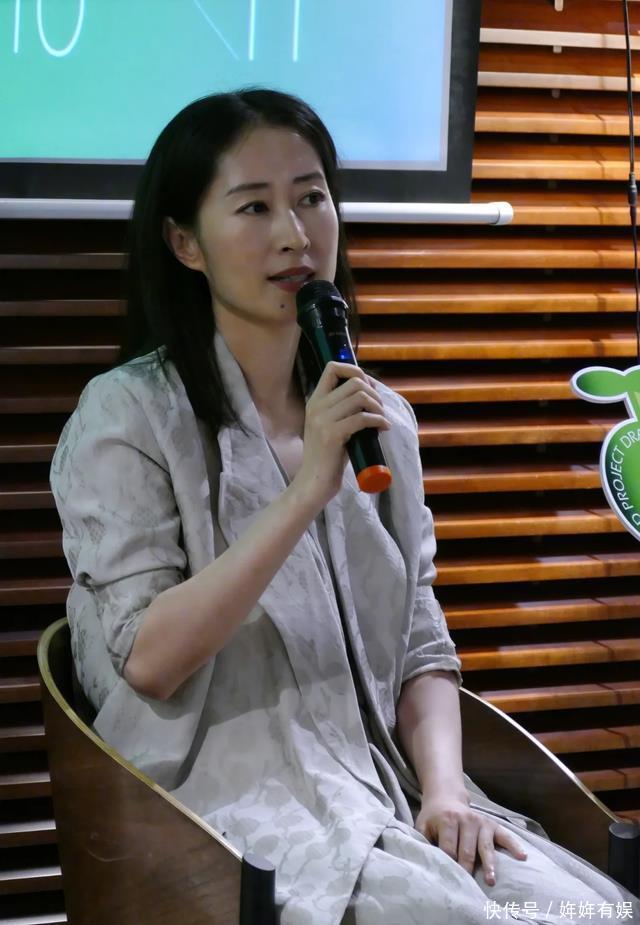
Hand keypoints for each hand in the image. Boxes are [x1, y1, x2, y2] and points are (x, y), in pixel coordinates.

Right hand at [291, 362, 389, 511]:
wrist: (314, 482)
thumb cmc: (326, 457)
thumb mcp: (329, 426)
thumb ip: (340, 410)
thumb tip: (368, 394)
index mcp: (315, 401)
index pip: (332, 368)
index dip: (355, 370)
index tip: (367, 386)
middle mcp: (317, 406)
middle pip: (354, 381)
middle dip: (373, 392)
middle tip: (379, 408)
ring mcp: (323, 420)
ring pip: (360, 397)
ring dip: (378, 406)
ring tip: (381, 419)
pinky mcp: (333, 434)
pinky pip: (363, 418)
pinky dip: (379, 421)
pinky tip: (383, 428)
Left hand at [416, 793, 527, 885]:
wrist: (446, 798)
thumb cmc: (433, 818)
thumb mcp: (422, 826)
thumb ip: (423, 842)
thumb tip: (425, 862)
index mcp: (447, 820)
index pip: (449, 848)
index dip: (448, 865)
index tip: (449, 880)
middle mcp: (466, 820)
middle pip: (467, 850)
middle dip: (467, 869)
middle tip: (468, 888)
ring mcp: (481, 822)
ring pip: (485, 846)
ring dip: (489, 864)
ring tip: (491, 880)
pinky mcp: (492, 824)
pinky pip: (505, 836)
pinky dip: (514, 846)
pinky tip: (522, 856)